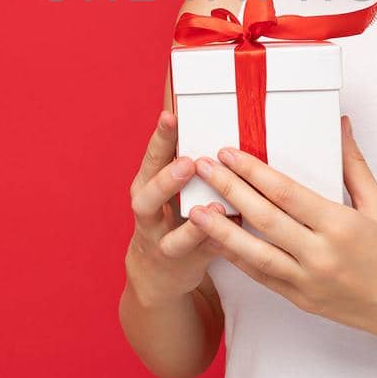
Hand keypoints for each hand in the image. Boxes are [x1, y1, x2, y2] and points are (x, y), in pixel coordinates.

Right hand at [124, 109, 236, 306]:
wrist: (159, 271)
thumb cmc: (171, 212)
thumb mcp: (169, 185)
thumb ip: (182, 156)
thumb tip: (199, 107)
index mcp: (146, 186)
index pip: (151, 158)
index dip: (160, 138)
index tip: (171, 116)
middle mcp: (148, 214)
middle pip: (148, 197)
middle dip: (166, 180)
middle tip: (188, 163)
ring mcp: (163, 243)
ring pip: (171, 237)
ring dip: (192, 224)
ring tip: (212, 205)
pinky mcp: (184, 265)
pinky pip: (200, 256)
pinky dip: (215, 245)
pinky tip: (230, 233)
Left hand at [186, 115, 376, 345]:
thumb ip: (354, 165)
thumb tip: (340, 125)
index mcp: (340, 226)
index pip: (285, 193)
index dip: (252, 171)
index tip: (228, 153)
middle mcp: (320, 255)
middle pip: (263, 218)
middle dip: (229, 189)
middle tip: (202, 167)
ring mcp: (308, 282)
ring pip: (253, 254)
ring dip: (220, 231)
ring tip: (193, 210)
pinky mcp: (303, 301)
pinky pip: (263, 277)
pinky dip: (239, 259)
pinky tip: (220, 243)